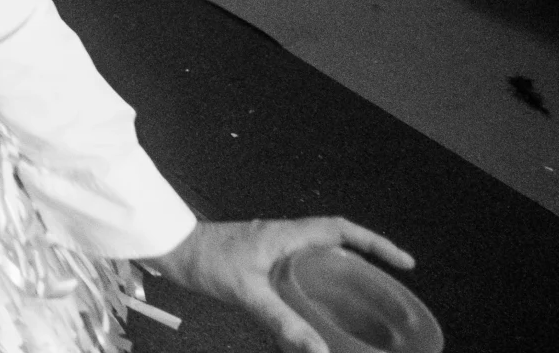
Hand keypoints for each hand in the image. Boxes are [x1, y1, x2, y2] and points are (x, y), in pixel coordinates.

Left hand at [144, 217, 413, 352]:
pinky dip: (316, 282)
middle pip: (335, 243)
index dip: (375, 243)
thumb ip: (282, 322)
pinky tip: (317, 307)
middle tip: (389, 289)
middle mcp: (283, 236)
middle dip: (366, 261)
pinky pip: (299, 266)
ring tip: (362, 301)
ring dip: (341, 272)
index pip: (341, 230)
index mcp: (286, 235)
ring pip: (317, 255)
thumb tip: (319, 350)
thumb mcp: (247, 293)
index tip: (404, 262)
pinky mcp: (259, 258)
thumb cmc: (204, 260)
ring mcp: (271, 247)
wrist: (167, 246)